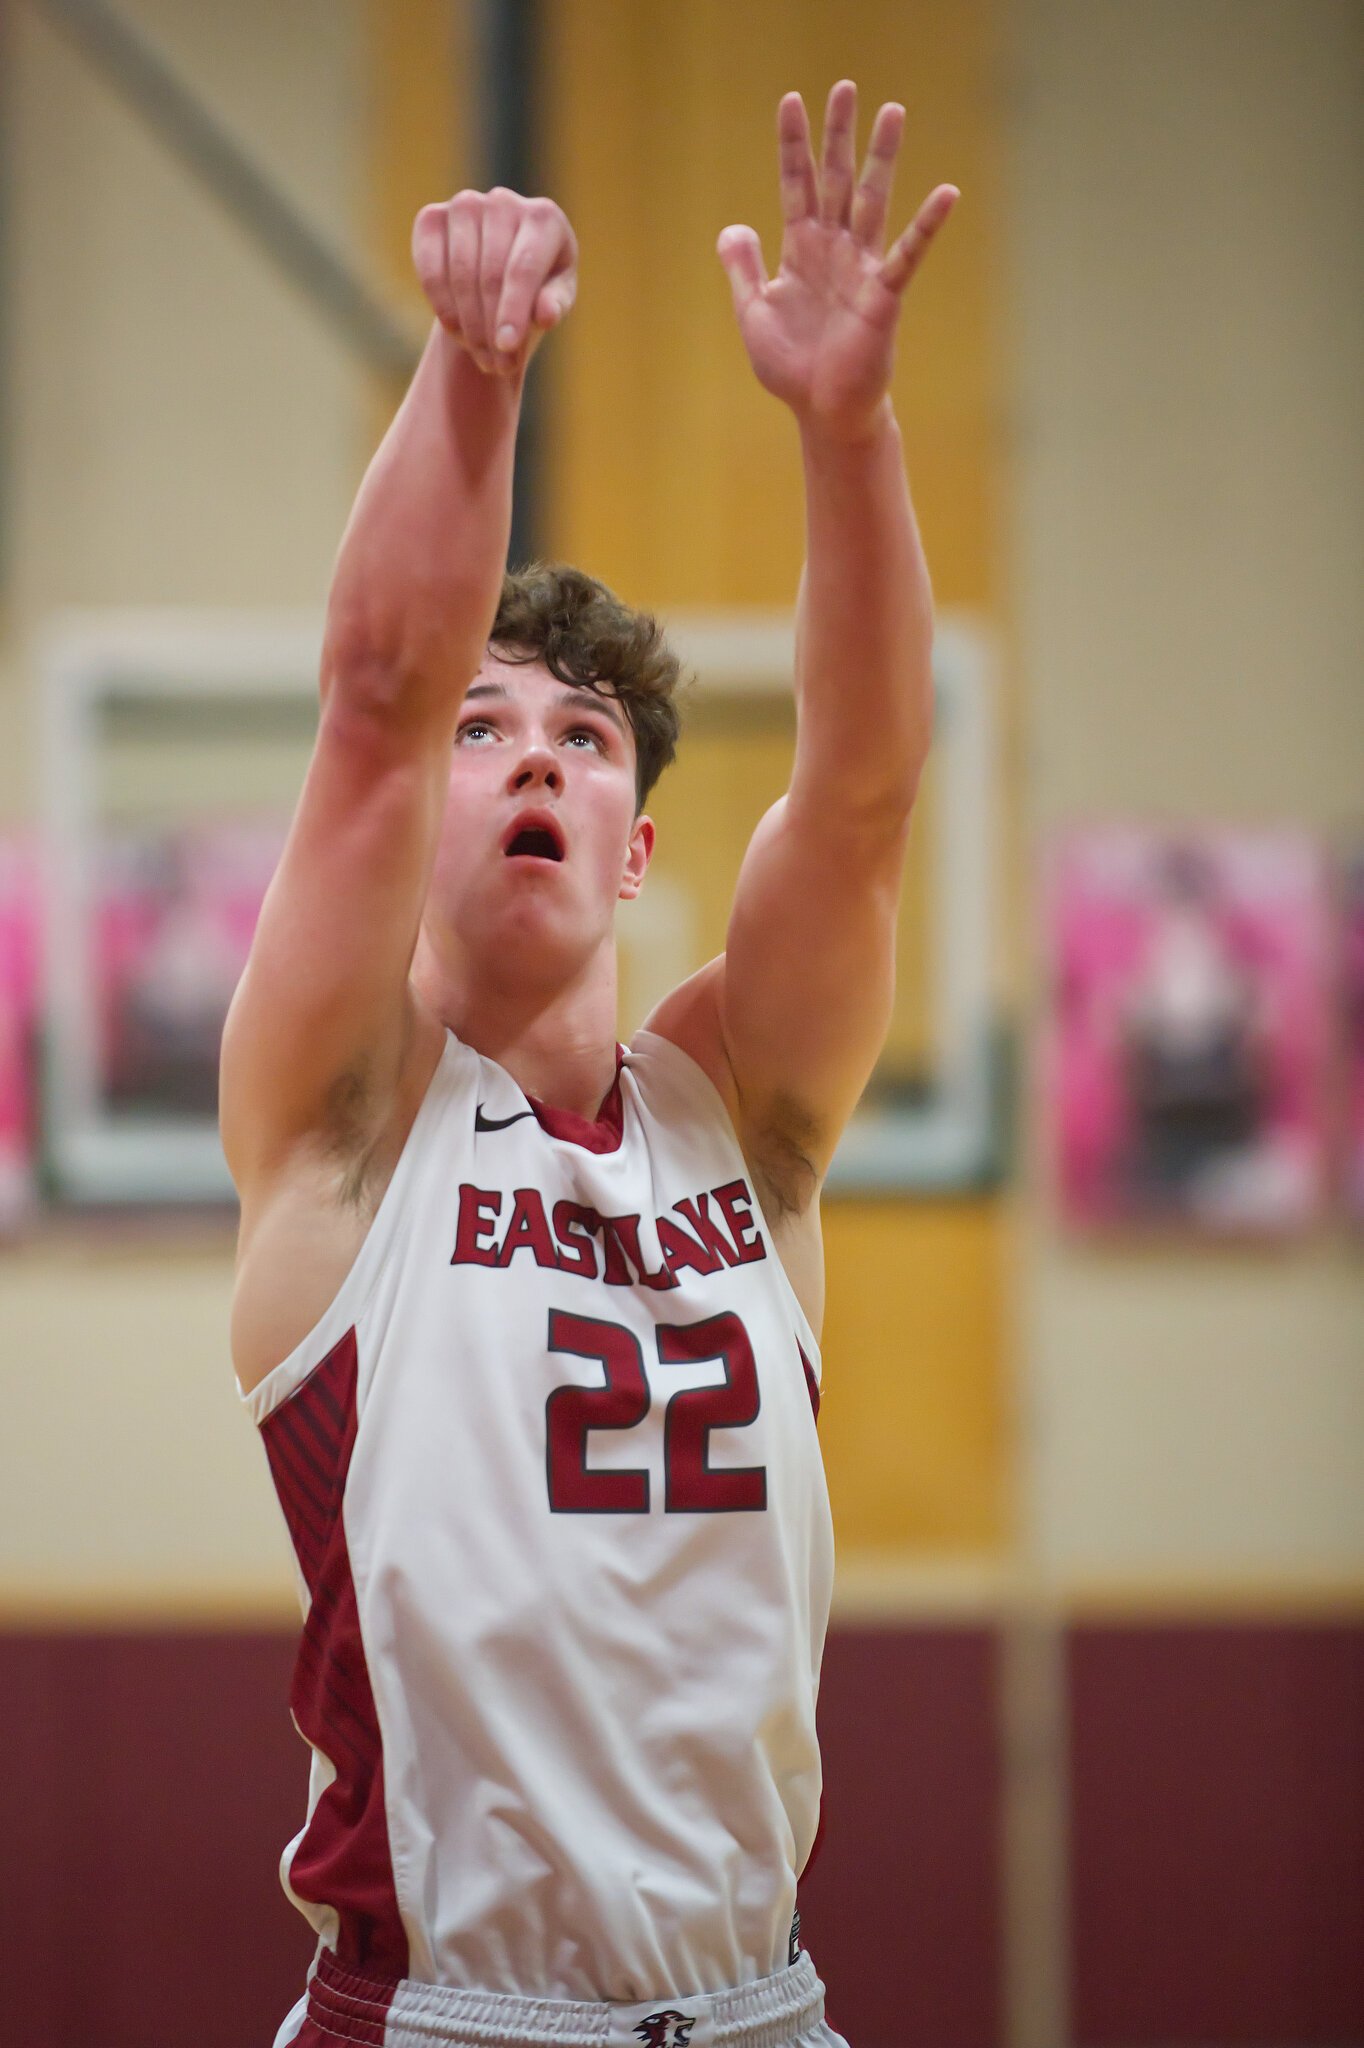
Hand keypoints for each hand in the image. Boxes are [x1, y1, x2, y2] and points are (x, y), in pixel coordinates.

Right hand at [411, 187, 577, 377]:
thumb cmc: (537, 289)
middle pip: (491, 275)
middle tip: (497, 365)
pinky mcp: (431, 218)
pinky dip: (442, 305)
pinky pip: (430, 269)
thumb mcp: (555, 300)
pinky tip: (457, 331)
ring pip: (460, 275)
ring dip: (468, 324)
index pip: (523, 268)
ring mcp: (465, 205)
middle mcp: (504, 201)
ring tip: (482, 355)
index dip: (513, 311)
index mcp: (545, 217)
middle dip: (491, 327)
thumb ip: (554, 305)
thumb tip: (546, 314)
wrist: (498, 275)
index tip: (506, 348)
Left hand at [718, 82, 957, 440]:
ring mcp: (861, 269)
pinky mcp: (883, 296)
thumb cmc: (792, 368)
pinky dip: (926, 225)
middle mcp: (834, 250)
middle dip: (839, 134)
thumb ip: (742, 269)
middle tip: (845, 86)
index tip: (792, 101)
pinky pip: (908, 254)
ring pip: (871, 201)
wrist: (822, 411)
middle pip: (836, 179)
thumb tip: (733, 227)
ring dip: (882, 157)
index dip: (793, 145)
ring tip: (893, 111)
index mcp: (801, 250)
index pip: (796, 185)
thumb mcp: (753, 314)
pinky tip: (946, 194)